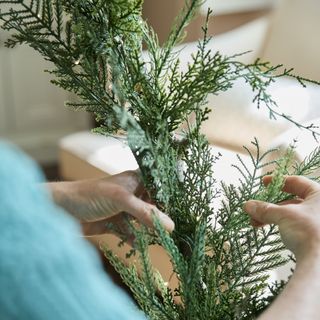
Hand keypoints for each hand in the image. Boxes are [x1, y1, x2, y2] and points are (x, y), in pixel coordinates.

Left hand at [48, 171, 173, 240]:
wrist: (60, 210)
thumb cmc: (90, 195)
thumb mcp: (121, 200)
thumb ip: (146, 213)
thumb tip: (172, 226)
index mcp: (135, 180)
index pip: (159, 186)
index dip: (171, 197)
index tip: (183, 210)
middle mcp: (132, 194)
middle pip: (153, 206)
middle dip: (161, 218)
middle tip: (172, 231)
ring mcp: (123, 209)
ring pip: (143, 221)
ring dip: (148, 231)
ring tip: (157, 240)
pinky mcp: (114, 223)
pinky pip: (130, 233)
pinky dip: (134, 239)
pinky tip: (137, 246)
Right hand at [244, 175, 319, 260]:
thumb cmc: (309, 233)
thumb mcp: (283, 216)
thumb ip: (265, 209)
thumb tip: (248, 205)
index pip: (297, 182)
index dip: (278, 181)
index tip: (264, 183)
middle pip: (292, 200)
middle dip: (270, 205)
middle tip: (255, 208)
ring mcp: (319, 222)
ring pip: (292, 214)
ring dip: (272, 217)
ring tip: (255, 223)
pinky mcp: (316, 236)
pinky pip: (296, 225)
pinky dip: (281, 225)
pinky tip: (268, 229)